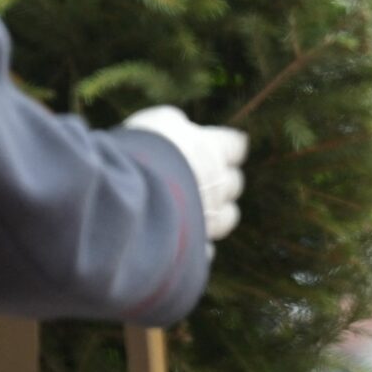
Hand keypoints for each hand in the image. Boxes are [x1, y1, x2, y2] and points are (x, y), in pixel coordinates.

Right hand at [122, 106, 245, 246]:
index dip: (228, 149)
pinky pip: (206, 248)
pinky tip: (185, 240)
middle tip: (201, 178)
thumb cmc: (146, 148)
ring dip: (217, 213)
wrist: (136, 188)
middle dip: (223, 182)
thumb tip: (182, 126)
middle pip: (234, 183)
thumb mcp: (160, 122)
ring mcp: (210, 216)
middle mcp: (218, 183)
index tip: (222, 148)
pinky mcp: (197, 244)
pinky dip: (199, 245)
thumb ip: (176, 126)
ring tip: (197, 209)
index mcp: (213, 148)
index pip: (235, 146)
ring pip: (229, 217)